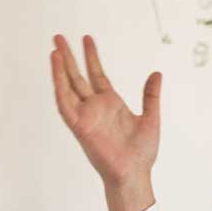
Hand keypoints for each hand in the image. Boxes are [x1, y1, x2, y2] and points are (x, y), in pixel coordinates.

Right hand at [51, 35, 160, 210]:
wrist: (134, 174)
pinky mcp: (78, 126)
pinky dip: (58, 85)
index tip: (87, 39)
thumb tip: (156, 74)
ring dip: (60, 68)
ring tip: (55, 48)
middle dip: (69, 56)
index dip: (91, 56)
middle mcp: (94, 107)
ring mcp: (85, 115)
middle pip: (77, 76)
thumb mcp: (151, 118)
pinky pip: (64, 103)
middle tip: (59, 36)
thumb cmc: (141, 153)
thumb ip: (151, 96)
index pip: (96, 74)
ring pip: (68, 86)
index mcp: (110, 104)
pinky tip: (56, 68)